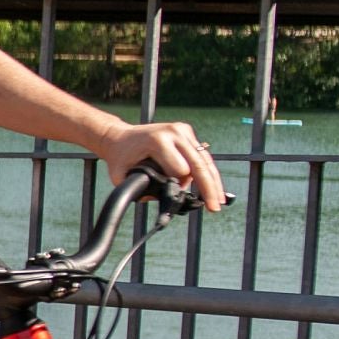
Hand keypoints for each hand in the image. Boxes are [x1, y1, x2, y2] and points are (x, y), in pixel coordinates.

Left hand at [101, 121, 226, 209]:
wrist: (120, 136)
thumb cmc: (120, 157)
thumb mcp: (121, 176)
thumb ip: (139, 189)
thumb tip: (162, 199)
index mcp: (158, 141)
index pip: (180, 169)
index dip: (179, 185)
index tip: (174, 194)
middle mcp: (174, 133)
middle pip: (199, 164)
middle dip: (208, 187)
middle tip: (214, 208)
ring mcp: (182, 130)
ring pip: (204, 160)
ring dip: (212, 181)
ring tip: (218, 201)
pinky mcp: (187, 132)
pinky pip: (201, 155)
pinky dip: (207, 172)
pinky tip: (213, 188)